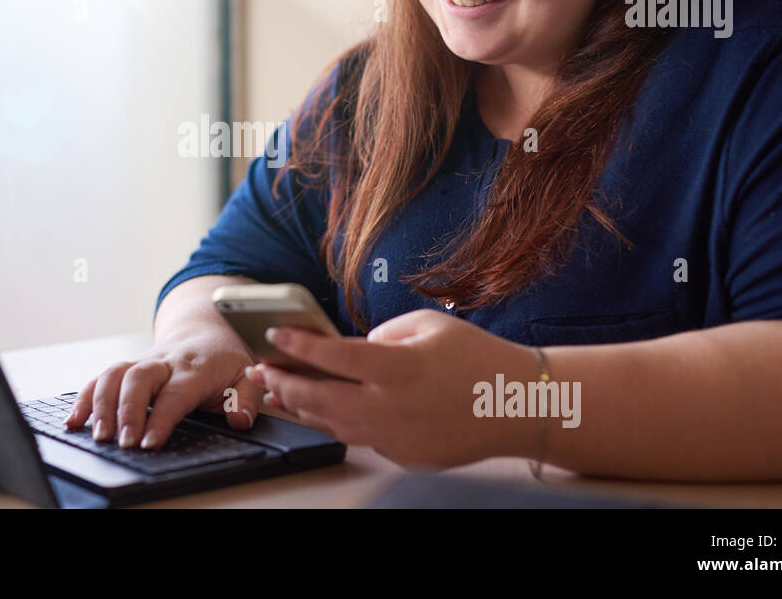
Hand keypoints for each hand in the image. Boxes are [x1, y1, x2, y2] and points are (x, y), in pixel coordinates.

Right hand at [62, 326, 261, 449]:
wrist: (206, 328)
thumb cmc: (224, 358)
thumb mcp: (246, 375)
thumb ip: (247, 399)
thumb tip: (239, 420)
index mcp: (194, 367)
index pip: (175, 393)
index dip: (161, 418)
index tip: (150, 442)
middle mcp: (164, 362)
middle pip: (138, 379)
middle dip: (126, 411)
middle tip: (122, 442)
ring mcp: (141, 362)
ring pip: (114, 374)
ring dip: (101, 404)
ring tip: (97, 435)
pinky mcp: (127, 368)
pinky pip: (100, 378)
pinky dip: (85, 399)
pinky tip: (74, 421)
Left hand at [245, 308, 536, 467]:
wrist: (517, 404)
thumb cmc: (478, 357)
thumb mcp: (429, 325)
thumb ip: (382, 335)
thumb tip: (351, 348)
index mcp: (400, 368)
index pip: (335, 356)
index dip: (299, 346)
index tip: (274, 336)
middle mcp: (393, 407)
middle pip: (321, 400)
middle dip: (286, 383)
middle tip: (263, 369)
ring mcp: (397, 437)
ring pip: (334, 424)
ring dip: (304, 408)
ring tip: (282, 392)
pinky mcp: (404, 456)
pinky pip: (361, 437)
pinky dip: (339, 422)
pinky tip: (324, 410)